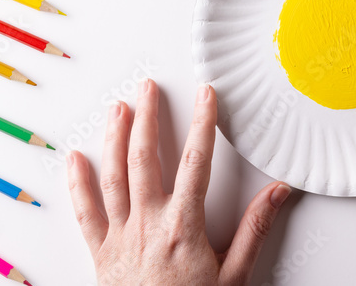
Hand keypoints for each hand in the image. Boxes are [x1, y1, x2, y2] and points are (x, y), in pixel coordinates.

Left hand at [67, 80, 291, 284]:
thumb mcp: (235, 276)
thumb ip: (256, 229)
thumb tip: (279, 192)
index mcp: (183, 226)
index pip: (196, 161)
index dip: (202, 123)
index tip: (206, 95)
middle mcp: (148, 224)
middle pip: (145, 158)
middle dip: (148, 118)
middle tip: (149, 88)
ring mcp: (120, 236)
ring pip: (114, 176)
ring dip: (115, 138)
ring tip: (118, 109)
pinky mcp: (101, 252)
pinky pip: (85, 212)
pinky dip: (78, 183)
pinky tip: (75, 159)